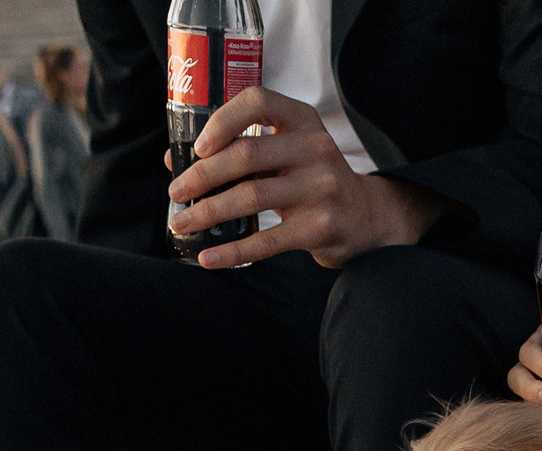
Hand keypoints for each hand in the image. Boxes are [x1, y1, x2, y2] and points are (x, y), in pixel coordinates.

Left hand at [165, 87, 445, 268]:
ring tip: (182, 223)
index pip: (258, 102)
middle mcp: (315, 148)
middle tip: (175, 193)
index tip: (198, 147)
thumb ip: (240, 149)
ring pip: (251, 197)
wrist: (366, 217)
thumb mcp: (287, 153)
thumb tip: (175, 158)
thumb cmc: (311, 180)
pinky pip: (267, 241)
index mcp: (302, 120)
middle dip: (202, 176)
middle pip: (246, 155)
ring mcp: (321, 188)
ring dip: (208, 212)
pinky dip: (233, 251)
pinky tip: (209, 257)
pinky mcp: (320, 227)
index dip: (222, 121)